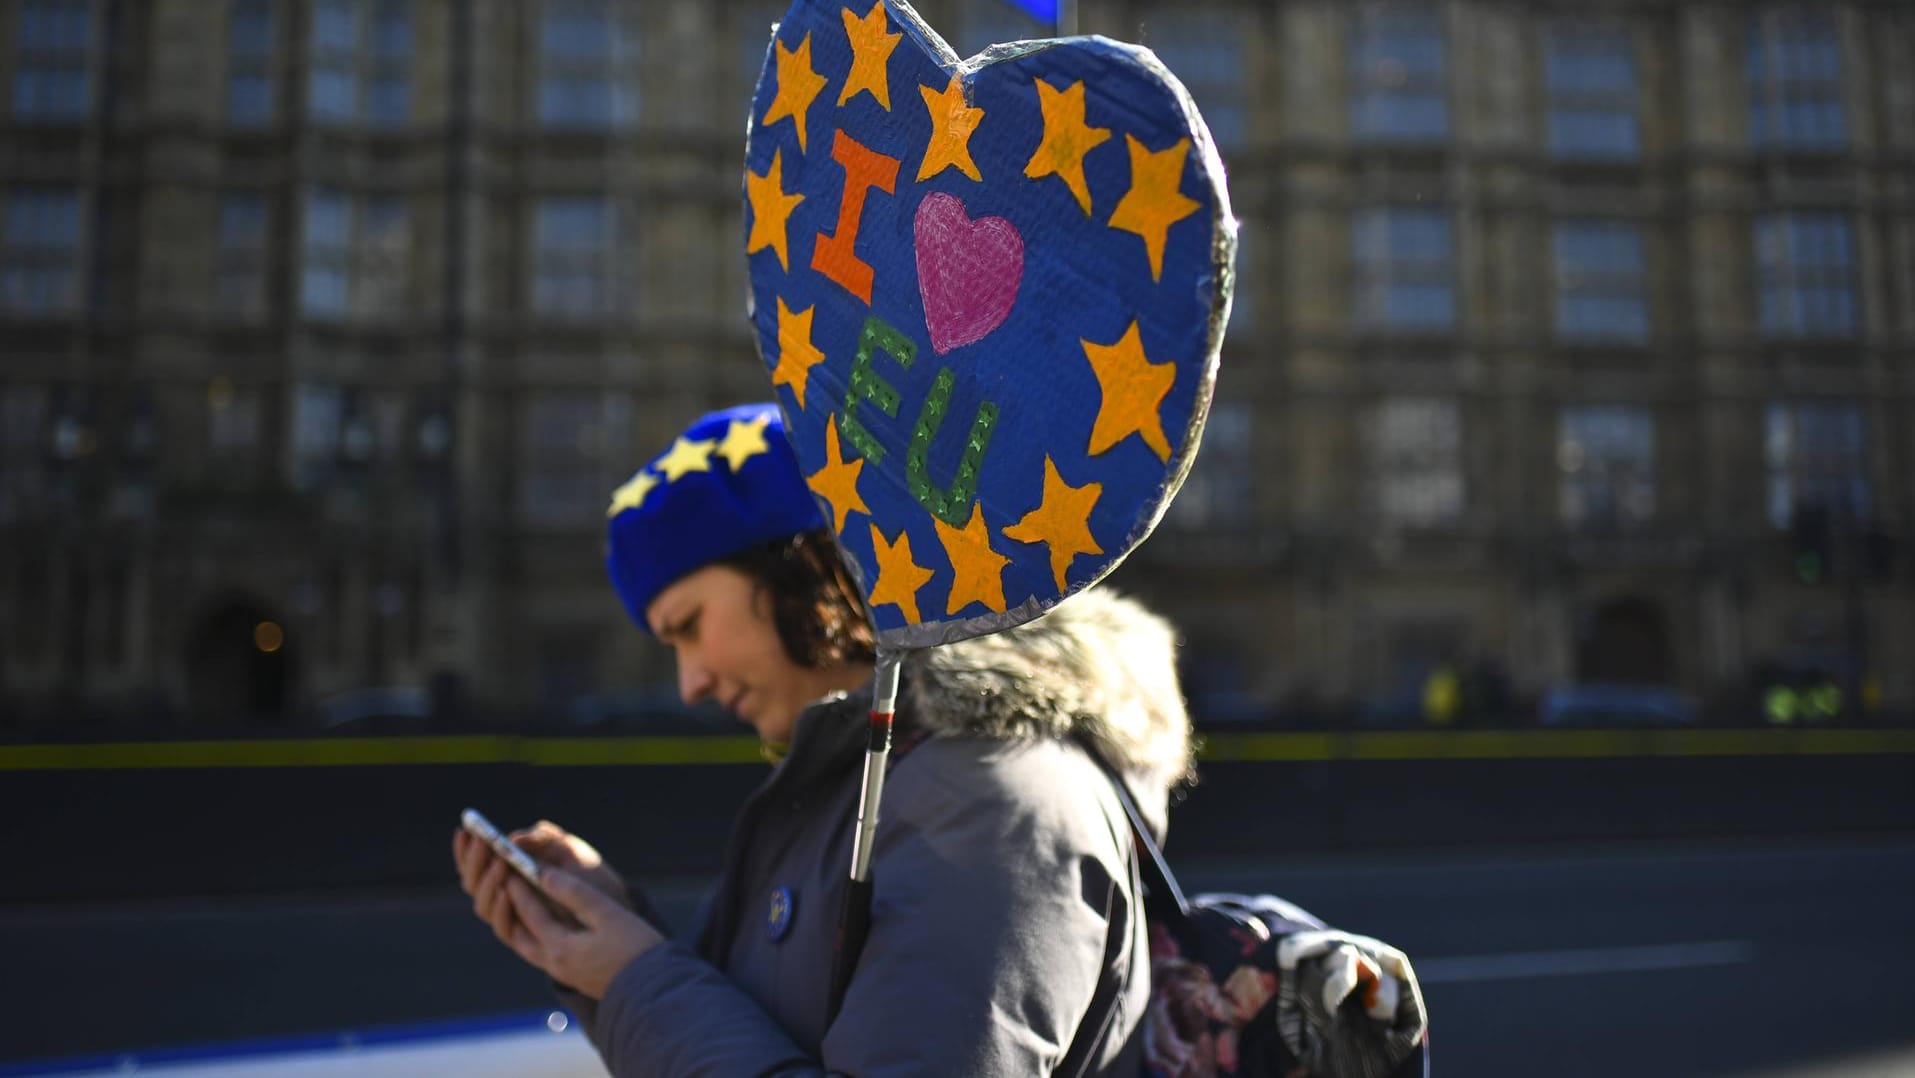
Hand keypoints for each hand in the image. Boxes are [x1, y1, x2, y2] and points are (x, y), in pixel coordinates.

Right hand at [452, 818, 629, 939]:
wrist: (616, 907)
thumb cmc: (590, 876)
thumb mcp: (570, 849)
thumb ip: (544, 839)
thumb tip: (514, 838)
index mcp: (510, 873)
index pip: (476, 864)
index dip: (466, 850)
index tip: (464, 830)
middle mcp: (506, 897)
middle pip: (473, 884)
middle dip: (474, 863)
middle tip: (483, 844)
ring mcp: (515, 917)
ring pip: (483, 905)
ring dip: (487, 883)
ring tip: (501, 863)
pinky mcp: (527, 937)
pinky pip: (503, 928)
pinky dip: (502, 910)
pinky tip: (508, 891)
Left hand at [500, 867, 664, 999]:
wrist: (654, 989)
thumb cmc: (635, 947)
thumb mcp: (607, 913)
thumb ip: (574, 892)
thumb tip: (544, 874)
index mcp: (560, 948)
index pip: (530, 913)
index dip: (519, 888)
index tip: (509, 868)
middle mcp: (555, 964)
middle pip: (519, 934)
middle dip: (512, 908)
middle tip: (507, 884)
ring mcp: (564, 973)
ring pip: (528, 947)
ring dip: (520, 924)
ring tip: (519, 904)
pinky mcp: (574, 977)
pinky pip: (541, 954)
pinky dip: (534, 936)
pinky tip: (544, 926)